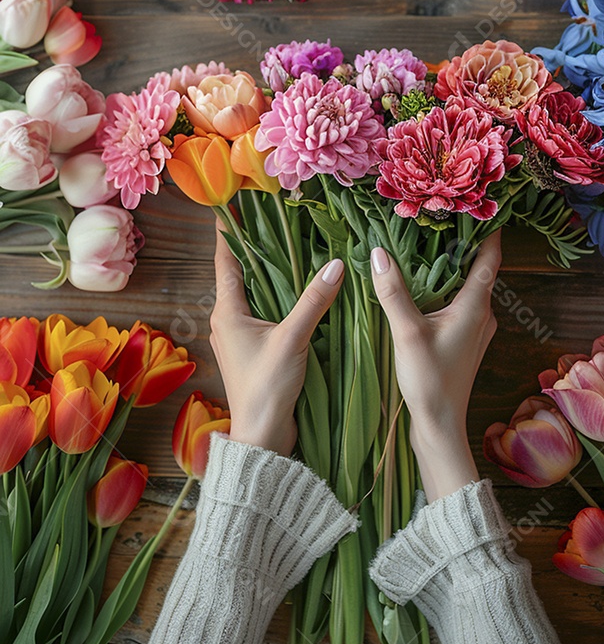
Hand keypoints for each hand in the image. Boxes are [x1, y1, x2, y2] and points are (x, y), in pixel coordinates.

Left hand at [210, 224, 344, 456]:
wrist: (262, 437)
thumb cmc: (267, 387)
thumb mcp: (293, 339)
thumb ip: (314, 301)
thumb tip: (337, 264)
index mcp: (226, 311)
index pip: (226, 260)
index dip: (228, 232)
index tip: (230, 205)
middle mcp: (227, 320)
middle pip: (239, 274)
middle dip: (252, 247)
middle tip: (268, 217)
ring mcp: (239, 337)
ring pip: (252, 295)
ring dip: (266, 274)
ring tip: (286, 247)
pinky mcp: (253, 351)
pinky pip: (263, 313)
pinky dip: (277, 298)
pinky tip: (297, 293)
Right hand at [370, 232, 501, 501]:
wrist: (440, 427)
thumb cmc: (429, 381)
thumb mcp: (407, 333)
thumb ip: (394, 292)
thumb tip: (379, 252)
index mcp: (475, 306)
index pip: (490, 257)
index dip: (489, 229)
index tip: (482, 203)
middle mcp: (482, 313)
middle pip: (480, 268)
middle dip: (466, 241)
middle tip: (445, 214)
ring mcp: (475, 328)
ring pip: (469, 286)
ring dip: (455, 265)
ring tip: (432, 241)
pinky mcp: (464, 340)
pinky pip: (460, 302)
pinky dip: (447, 286)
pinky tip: (425, 283)